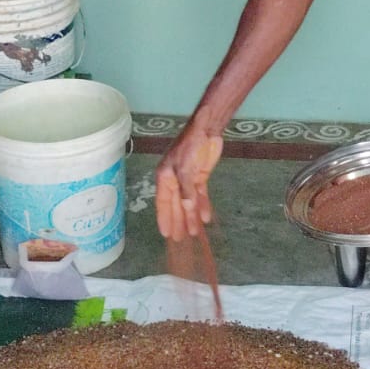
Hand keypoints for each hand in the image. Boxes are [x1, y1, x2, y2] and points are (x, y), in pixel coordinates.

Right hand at [154, 124, 224, 240]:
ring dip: (191, 217)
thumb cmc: (190, 144)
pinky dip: (203, 205)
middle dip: (178, 222)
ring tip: (194, 233)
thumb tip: (187, 208)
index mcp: (165, 177)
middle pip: (176, 205)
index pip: (163, 203)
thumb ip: (186, 189)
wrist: (206, 128)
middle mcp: (174, 180)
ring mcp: (187, 179)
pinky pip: (200, 195)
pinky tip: (206, 218)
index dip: (164, 218)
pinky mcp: (200, 177)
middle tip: (179, 240)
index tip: (165, 234)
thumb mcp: (185, 167)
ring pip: (188, 202)